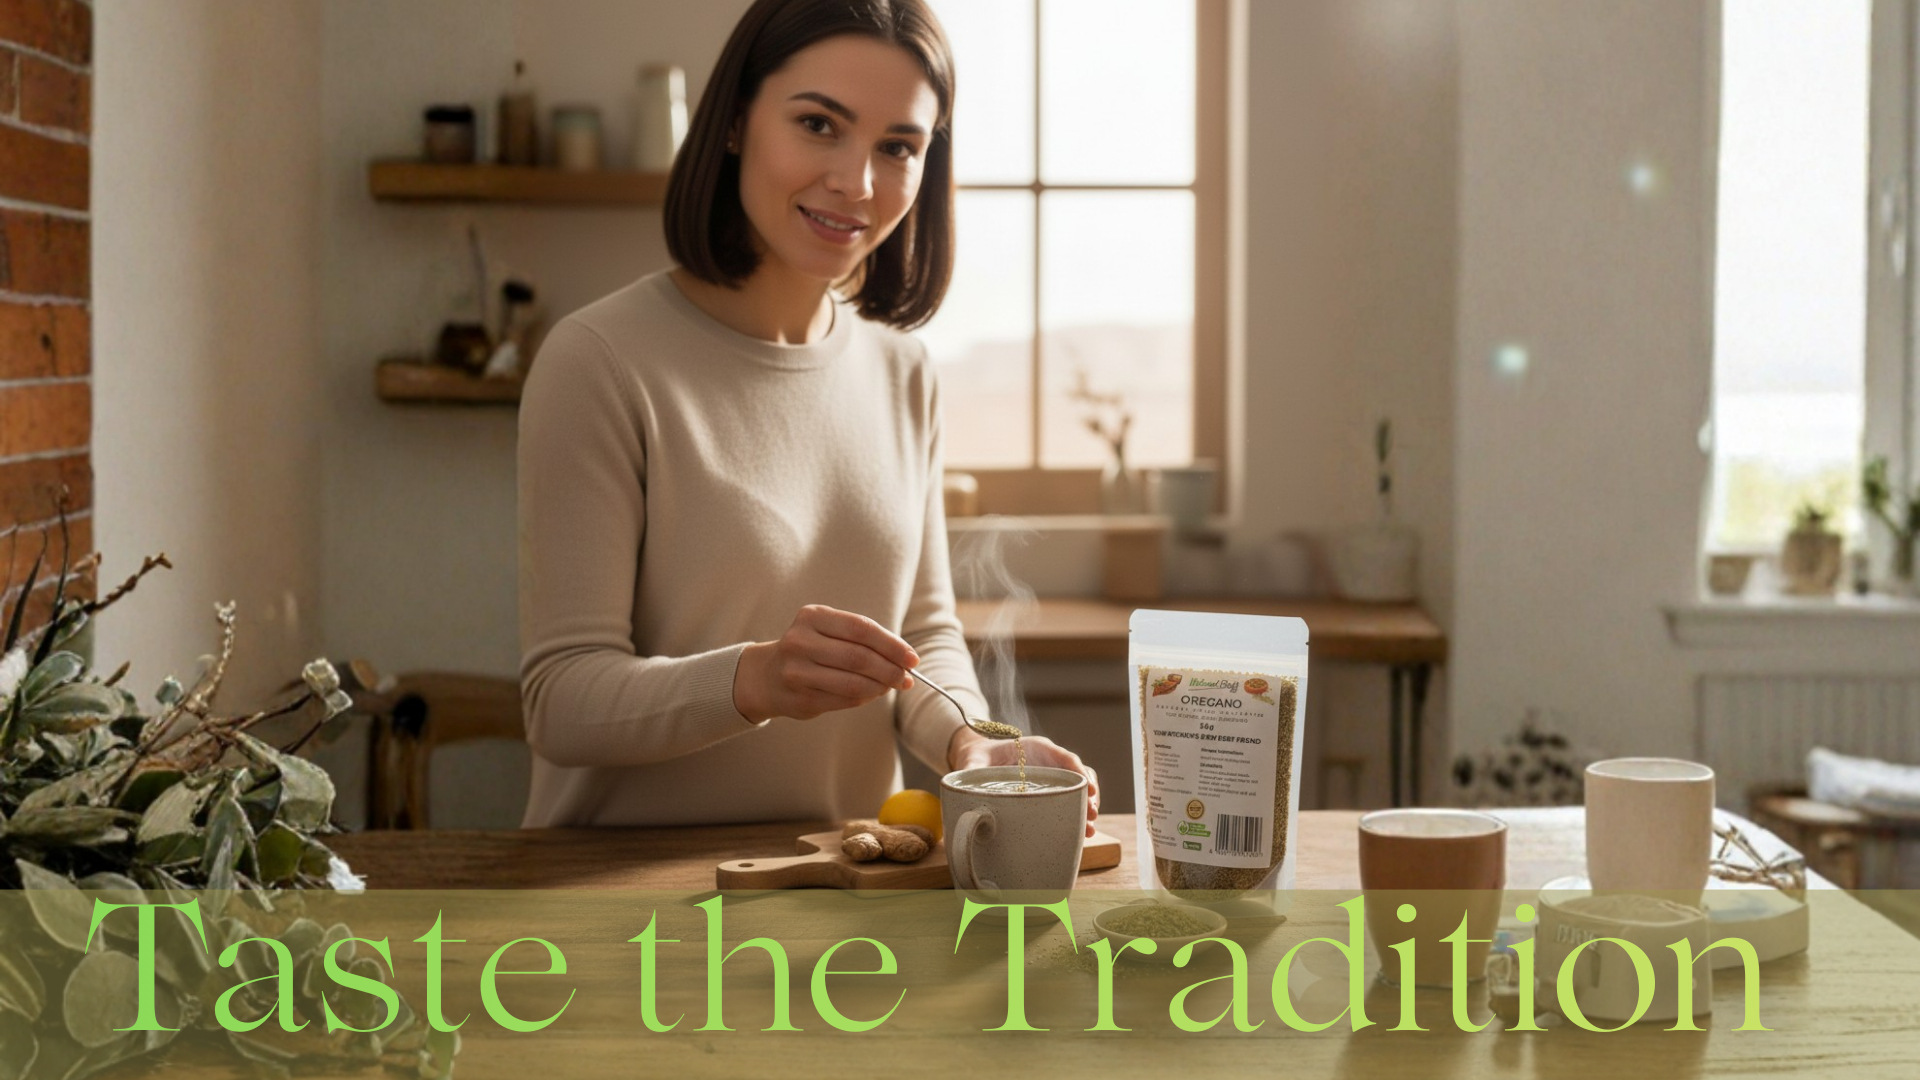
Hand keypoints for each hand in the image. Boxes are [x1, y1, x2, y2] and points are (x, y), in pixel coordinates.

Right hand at [733, 605, 917, 721]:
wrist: (767, 676)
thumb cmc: (810, 649)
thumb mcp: (828, 631)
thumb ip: (862, 640)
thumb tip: (905, 660)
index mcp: (812, 617)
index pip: (861, 629)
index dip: (892, 645)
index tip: (912, 658)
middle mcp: (800, 642)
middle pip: (859, 657)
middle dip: (890, 670)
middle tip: (907, 678)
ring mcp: (797, 672)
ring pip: (853, 683)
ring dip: (880, 687)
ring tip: (892, 686)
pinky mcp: (801, 699)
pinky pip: (844, 700)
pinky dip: (865, 698)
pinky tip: (872, 693)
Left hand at [947, 728, 1099, 837]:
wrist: (976, 759)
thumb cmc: (976, 757)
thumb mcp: (972, 762)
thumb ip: (971, 772)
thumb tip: (966, 791)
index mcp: (1036, 749)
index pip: (1066, 758)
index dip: (1080, 774)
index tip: (1089, 791)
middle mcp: (1049, 763)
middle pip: (1078, 776)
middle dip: (1089, 796)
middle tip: (1092, 817)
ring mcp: (1051, 779)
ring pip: (1078, 791)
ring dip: (1086, 809)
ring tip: (1090, 831)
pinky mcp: (1048, 793)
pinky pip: (1068, 802)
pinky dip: (1076, 816)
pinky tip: (1080, 833)